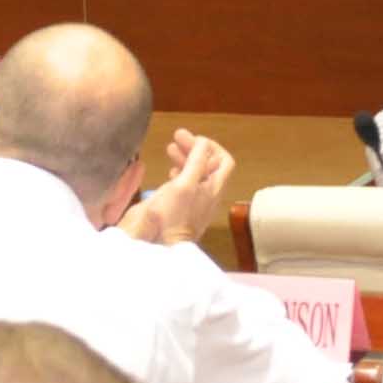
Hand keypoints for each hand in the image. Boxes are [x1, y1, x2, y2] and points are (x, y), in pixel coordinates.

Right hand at [121, 128, 235, 246]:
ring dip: (186, 158)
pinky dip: (179, 172)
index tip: (192, 139)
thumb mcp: (185, 183)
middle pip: (208, 165)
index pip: (223, 160)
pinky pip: (184, 185)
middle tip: (177, 137)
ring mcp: (194, 201)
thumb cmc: (173, 216)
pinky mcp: (180, 208)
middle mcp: (206, 194)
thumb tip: (202, 142)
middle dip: (194, 148)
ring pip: (195, 173)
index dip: (210, 146)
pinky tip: (169, 172)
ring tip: (170, 148)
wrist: (159, 245)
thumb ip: (196, 161)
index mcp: (213, 187)